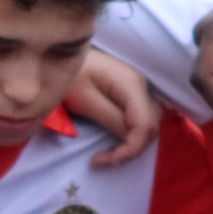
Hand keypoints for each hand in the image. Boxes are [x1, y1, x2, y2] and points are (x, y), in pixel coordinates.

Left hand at [69, 48, 159, 165]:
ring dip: (132, 144)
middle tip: (102, 160)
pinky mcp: (130, 93)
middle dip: (131, 149)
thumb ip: (111, 119)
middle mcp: (141, 85)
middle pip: (151, 126)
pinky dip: (130, 136)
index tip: (101, 160)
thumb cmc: (71, 74)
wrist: (62, 53)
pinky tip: (113, 142)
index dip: (129, 149)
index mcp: (131, 85)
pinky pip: (139, 118)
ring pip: (148, 124)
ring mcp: (137, 88)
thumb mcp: (86, 100)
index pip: (145, 125)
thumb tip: (128, 140)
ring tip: (107, 155)